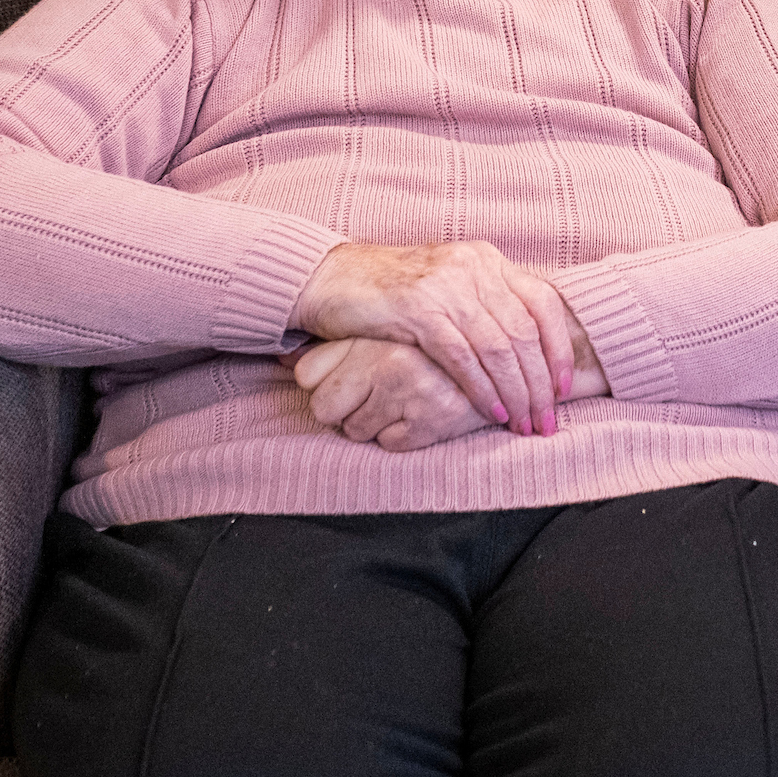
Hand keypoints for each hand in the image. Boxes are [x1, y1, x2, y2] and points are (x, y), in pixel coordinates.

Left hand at [287, 337, 494, 450]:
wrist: (498, 354)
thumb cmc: (426, 344)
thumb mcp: (377, 331)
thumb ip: (330, 346)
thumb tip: (279, 358)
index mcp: (371, 333)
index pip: (306, 375)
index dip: (323, 381)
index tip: (343, 376)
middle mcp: (389, 362)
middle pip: (323, 408)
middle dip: (344, 408)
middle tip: (374, 393)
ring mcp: (411, 393)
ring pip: (354, 431)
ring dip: (373, 422)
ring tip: (401, 400)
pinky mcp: (431, 423)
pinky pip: (388, 445)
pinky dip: (401, 436)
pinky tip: (418, 415)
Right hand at [290, 241, 577, 435]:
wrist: (331, 278)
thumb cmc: (393, 293)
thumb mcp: (449, 289)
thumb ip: (487, 307)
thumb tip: (530, 351)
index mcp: (487, 260)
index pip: (543, 304)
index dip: (559, 349)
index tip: (565, 388)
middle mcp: (473, 268)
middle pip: (525, 332)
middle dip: (541, 384)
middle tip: (546, 422)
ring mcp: (446, 286)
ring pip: (499, 347)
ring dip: (516, 393)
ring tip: (524, 425)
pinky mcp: (417, 309)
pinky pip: (462, 356)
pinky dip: (481, 389)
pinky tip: (492, 413)